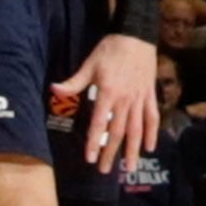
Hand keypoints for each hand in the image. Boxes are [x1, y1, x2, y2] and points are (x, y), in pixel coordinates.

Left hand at [62, 30, 160, 170]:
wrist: (137, 35)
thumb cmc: (111, 49)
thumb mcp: (90, 64)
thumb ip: (74, 82)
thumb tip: (54, 90)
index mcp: (108, 92)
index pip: (99, 123)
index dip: (94, 142)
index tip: (90, 158)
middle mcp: (125, 99)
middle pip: (118, 131)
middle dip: (111, 152)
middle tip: (105, 170)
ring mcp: (139, 98)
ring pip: (137, 129)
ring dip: (133, 149)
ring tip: (130, 167)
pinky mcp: (149, 95)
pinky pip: (151, 117)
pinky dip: (152, 133)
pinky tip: (150, 147)